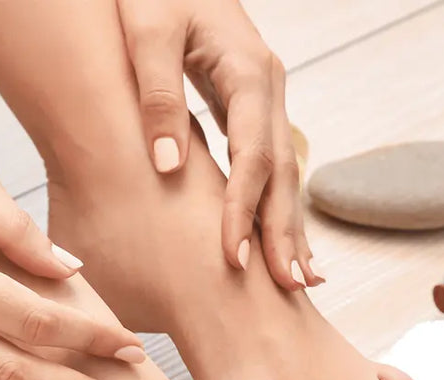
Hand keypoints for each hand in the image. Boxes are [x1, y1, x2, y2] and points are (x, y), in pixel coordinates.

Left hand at [116, 0, 322, 289]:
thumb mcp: (147, 29)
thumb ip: (157, 94)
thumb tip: (166, 165)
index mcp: (248, 70)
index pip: (254, 153)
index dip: (245, 208)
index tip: (234, 257)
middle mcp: (267, 87)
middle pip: (283, 171)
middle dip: (285, 231)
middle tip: (289, 286)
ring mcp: (264, 98)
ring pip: (285, 171)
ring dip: (289, 225)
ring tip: (297, 280)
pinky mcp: (251, 107)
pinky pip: (271, 164)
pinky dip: (277, 204)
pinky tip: (280, 239)